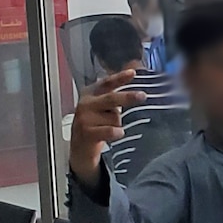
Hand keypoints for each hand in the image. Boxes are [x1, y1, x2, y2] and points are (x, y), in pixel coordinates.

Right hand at [70, 68, 146, 182]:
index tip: (132, 73)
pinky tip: (117, 134)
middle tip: (143, 96)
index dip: (119, 78)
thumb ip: (114, 98)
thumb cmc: (95, 126)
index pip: (107, 83)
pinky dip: (116, 132)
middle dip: (127, 97)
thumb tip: (135, 89)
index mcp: (90, 94)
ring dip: (117, 124)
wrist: (80, 149)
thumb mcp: (102, 108)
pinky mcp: (86, 132)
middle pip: (111, 98)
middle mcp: (86, 103)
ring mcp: (84, 118)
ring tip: (108, 130)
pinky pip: (109, 130)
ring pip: (114, 118)